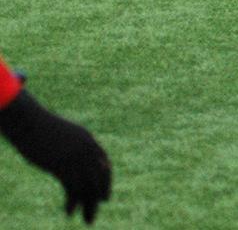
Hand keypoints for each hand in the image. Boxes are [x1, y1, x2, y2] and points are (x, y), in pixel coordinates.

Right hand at [0, 91, 111, 223]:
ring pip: (86, 186)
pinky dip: (72, 202)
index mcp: (88, 140)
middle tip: (98, 209)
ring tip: (88, 220)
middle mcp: (86, 149)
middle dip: (99, 195)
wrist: (29, 121)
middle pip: (98, 177)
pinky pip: (70, 187)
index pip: (104, 163)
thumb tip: (72, 159)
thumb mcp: (62, 135)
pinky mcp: (60, 165)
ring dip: (89, 205)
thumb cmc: (42, 127)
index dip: (106, 180)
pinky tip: (69, 212)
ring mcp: (73, 157)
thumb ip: (72, 145)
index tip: (105, 196)